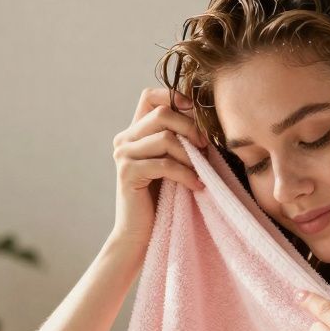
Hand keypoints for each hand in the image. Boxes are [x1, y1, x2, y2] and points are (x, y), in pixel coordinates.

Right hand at [109, 87, 208, 247]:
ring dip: (190, 155)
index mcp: (134, 132)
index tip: (196, 115)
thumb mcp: (172, 162)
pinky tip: (197, 186)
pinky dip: (186, 174)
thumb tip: (207, 118)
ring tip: (202, 171)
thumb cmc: (161, 200)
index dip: (174, 96)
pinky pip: (164, 164)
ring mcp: (123, 155)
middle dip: (190, 127)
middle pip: (161, 112)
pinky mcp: (127, 173)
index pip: (150, 96)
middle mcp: (124, 139)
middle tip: (206, 147)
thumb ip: (179, 139)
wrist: (139, 235)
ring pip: (165, 137)